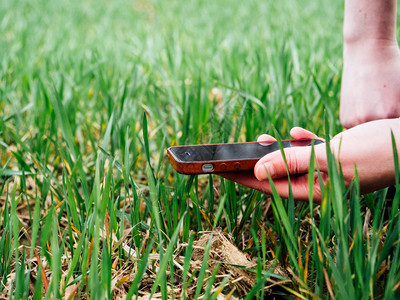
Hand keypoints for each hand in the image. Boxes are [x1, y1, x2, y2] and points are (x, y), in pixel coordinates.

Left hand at [219, 119, 399, 201]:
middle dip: (254, 163)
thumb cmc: (376, 152)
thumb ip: (292, 162)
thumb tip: (257, 171)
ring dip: (276, 150)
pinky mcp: (335, 156)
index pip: (268, 185)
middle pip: (275, 174)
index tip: (219, 170)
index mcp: (315, 189)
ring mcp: (326, 170)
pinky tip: (298, 131)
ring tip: (261, 138)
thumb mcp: (330, 157)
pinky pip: (310, 151)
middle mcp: (318, 182)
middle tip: (232, 154)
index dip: (241, 177)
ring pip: (291, 161)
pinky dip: (301, 141)